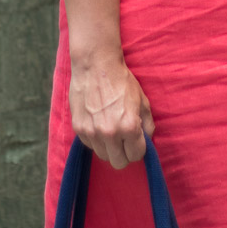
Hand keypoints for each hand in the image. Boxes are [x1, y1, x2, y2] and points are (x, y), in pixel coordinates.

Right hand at [69, 52, 154, 168]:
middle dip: (124, 154)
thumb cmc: (121, 81)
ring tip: (110, 130)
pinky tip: (99, 123)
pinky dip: (96, 139)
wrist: (95, 65)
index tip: (137, 141)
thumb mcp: (142, 100)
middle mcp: (110, 133)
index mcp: (129, 127)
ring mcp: (92, 132)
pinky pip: (90, 145)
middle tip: (124, 141)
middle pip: (119, 163)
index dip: (139, 149)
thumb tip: (147, 140)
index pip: (136, 156)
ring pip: (103, 156)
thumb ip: (148, 125)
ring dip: (109, 148)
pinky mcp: (79, 128)